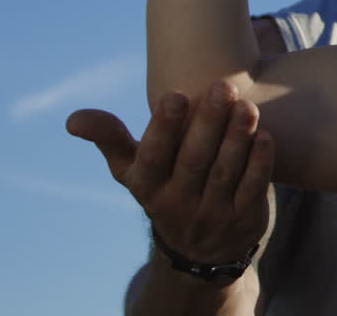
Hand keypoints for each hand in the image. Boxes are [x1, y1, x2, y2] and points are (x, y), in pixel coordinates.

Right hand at [66, 80, 272, 267]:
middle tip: (223, 85)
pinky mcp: (243, 218)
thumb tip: (73, 119)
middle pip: (195, 160)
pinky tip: (263, 135)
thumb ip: (109, 139)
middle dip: (209, 122)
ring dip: (237, 137)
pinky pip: (253, 188)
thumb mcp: (132, 171)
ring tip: (246, 104)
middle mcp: (177, 203)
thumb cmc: (164, 188)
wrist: (200, 250)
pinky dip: (259, 162)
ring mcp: (212, 213)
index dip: (163, 128)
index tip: (175, 94)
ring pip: (226, 171)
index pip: (154, 156)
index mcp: (147, 186)